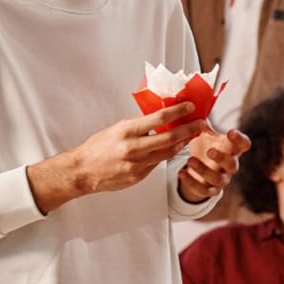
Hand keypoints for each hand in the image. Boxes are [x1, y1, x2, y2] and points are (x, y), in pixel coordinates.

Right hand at [29, 102, 205, 212]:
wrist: (83, 171)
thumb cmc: (97, 147)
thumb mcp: (116, 129)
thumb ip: (138, 125)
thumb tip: (158, 117)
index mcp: (126, 131)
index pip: (159, 118)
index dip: (178, 112)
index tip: (190, 107)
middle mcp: (133, 148)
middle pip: (169, 137)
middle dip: (188, 129)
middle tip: (200, 123)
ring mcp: (137, 164)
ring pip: (167, 152)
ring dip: (181, 143)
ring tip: (190, 135)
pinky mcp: (138, 176)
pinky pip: (157, 164)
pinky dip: (165, 155)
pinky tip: (171, 149)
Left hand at [178, 126, 251, 202]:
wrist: (201, 171)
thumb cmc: (207, 147)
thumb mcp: (206, 135)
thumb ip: (203, 125)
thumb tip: (194, 109)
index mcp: (232, 150)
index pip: (244, 144)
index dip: (240, 139)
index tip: (231, 131)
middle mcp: (230, 166)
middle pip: (233, 164)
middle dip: (221, 158)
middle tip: (210, 151)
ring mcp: (222, 179)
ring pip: (218, 179)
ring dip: (203, 170)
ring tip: (190, 160)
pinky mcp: (210, 190)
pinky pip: (203, 190)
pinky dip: (191, 182)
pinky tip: (181, 173)